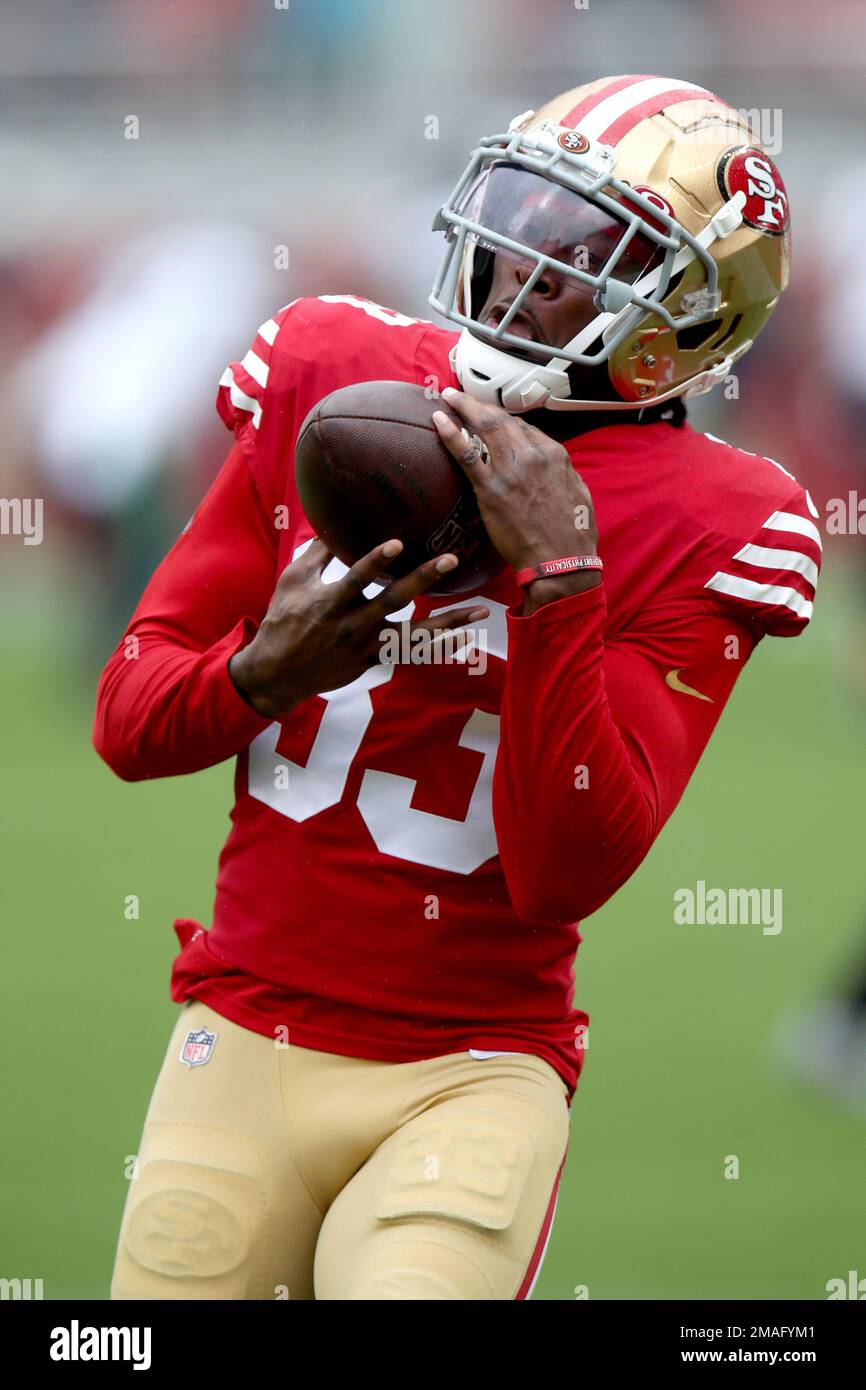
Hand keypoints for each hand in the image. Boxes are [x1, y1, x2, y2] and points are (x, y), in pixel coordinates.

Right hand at [229, 537, 488, 718]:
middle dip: (424, 579)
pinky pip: (411, 653)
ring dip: (449, 622)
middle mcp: (352, 625)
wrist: (278, 673)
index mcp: (330, 602)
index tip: (398, 542)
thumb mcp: (291, 582)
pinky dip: (439, 646)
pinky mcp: (374, 660)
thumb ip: (316, 553)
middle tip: (451, 559)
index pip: (356, 578)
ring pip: (414, 635)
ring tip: (481, 610)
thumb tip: (332, 522)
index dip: (376, 561)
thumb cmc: (282, 620)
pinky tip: (464, 637)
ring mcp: (366, 646)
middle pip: (394, 601)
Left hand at [432, 388, 600, 612]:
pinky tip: (438, 421)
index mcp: (554, 455)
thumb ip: (562, 471)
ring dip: (462, 408)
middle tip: (458, 396)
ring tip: (446, 398)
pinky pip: (467, 454)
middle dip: (477, 404)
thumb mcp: (578, 492)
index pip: (523, 427)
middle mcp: (533, 455)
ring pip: (484, 427)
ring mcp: (510, 470)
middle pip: (501, 419)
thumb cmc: (572, 534)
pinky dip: (451, 434)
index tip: (488, 418)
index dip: (502, 421)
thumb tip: (550, 463)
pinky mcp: (491, 489)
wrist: (561, 561)